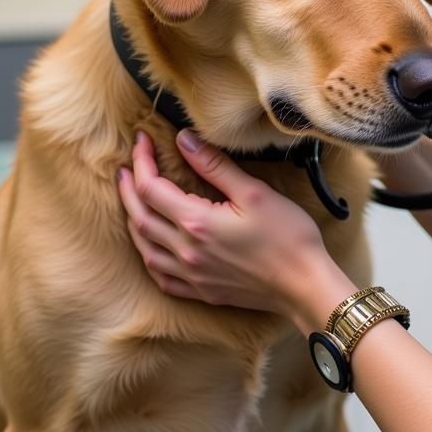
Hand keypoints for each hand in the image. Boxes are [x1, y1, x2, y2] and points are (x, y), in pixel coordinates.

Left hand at [117, 129, 333, 318]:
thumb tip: (184, 140)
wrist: (304, 285)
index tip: (142, 141)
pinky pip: (161, 276)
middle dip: (129, 188)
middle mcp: (185, 251)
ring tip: (133, 201)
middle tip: (127, 167)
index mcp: (196, 223)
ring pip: (144, 248)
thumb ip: (214, 166)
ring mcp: (191, 275)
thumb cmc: (288, 237)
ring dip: (133, 221)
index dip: (142, 162)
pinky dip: (149, 256)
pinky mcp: (201, 291)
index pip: (151, 188)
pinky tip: (152, 246)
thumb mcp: (255, 193)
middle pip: (139, 217)